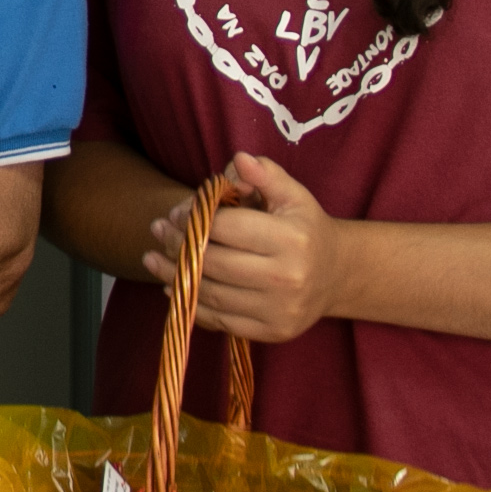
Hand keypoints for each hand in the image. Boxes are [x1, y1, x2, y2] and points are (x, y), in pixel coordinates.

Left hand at [147, 152, 341, 343]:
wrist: (337, 275)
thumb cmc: (306, 228)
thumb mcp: (293, 195)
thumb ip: (266, 175)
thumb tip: (238, 159)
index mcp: (291, 239)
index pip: (227, 227)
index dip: (194, 218)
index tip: (174, 212)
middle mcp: (286, 278)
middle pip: (214, 262)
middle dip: (178, 245)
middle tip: (158, 232)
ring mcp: (279, 309)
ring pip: (211, 293)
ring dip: (174, 275)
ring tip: (153, 258)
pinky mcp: (272, 332)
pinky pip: (220, 319)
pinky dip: (191, 303)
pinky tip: (173, 286)